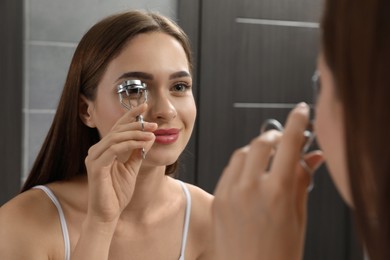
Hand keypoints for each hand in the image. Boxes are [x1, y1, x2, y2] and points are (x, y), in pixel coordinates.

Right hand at [84, 103, 156, 223]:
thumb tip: (150, 136)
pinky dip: (130, 144)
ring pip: (116, 137)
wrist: (108, 214)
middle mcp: (97, 150)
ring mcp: (94, 158)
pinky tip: (143, 144)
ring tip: (152, 133)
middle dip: (137, 124)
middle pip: (117, 129)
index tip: (145, 105)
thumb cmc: (117, 193)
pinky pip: (114, 149)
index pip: (118, 127)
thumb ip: (138, 152)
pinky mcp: (96, 166)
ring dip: (136, 133)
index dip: (131, 115)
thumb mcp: (132, 169)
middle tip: (154, 124)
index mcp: (104, 149)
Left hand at [212, 103, 323, 259]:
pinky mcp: (218, 198)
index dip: (298, 123)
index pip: (290, 144)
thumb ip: (302, 182)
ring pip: (242, 153)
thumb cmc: (276, 255)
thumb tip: (311, 159)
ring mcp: (230, 192)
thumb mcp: (298, 218)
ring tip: (267, 161)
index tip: (302, 112)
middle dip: (275, 137)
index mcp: (277, 193)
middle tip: (283, 142)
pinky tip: (250, 174)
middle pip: (261, 142)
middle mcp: (250, 188)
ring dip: (256, 149)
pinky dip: (241, 164)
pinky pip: (229, 169)